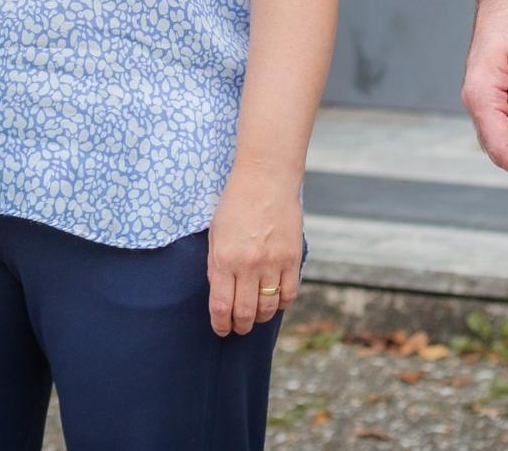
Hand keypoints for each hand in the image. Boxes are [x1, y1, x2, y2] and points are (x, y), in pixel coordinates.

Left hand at [207, 161, 301, 336]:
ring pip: (268, 308)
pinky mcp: (292, 259)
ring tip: (255, 315)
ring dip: (259, 317)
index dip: (220, 324)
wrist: (266, 178)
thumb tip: (221, 298)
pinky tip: (274, 300)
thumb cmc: (235, 203)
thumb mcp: (215, 233)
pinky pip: (289, 295)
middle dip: (239, 326)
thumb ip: (216, 266)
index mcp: (223, 258)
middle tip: (238, 327)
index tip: (221, 329)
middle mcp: (248, 264)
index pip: (221, 305)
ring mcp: (272, 263)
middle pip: (245, 313)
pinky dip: (281, 303)